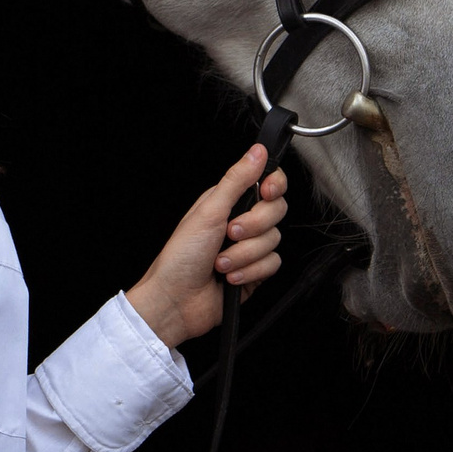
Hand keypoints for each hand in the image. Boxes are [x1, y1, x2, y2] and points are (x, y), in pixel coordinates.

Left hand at [123, 144, 289, 348]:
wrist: (176, 300)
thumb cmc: (180, 257)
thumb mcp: (208, 211)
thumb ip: (237, 180)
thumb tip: (258, 151)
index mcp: (228, 201)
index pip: (268, 182)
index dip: (274, 185)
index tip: (266, 192)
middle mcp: (241, 221)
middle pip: (276, 210)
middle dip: (254, 226)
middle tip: (229, 233)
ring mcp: (249, 247)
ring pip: (274, 240)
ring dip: (245, 255)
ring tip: (220, 262)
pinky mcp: (256, 271)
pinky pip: (273, 264)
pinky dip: (250, 272)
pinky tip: (229, 277)